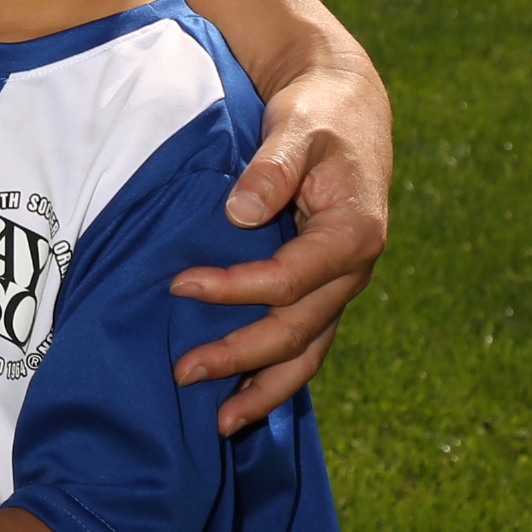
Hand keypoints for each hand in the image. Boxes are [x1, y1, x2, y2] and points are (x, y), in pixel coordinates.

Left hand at [170, 48, 390, 433]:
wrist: (348, 108)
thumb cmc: (319, 115)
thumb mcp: (297, 126)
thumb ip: (273, 166)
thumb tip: (241, 212)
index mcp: (354, 234)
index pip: (288, 279)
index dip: (233, 290)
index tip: (177, 284)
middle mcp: (353, 270)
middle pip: (297, 330)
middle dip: (240, 356)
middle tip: (182, 372)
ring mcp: (340, 285)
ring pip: (308, 351)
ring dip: (264, 387)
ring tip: (220, 423)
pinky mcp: (324, 287)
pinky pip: (304, 341)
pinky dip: (275, 372)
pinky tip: (242, 397)